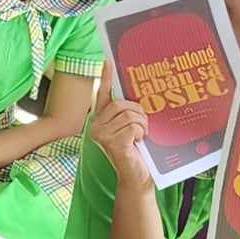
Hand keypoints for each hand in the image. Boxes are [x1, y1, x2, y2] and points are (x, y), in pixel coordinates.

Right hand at [89, 62, 151, 190]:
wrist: (138, 179)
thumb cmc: (136, 153)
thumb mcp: (130, 129)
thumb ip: (127, 114)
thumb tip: (137, 95)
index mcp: (100, 118)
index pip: (103, 93)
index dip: (105, 76)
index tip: (108, 60)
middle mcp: (95, 125)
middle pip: (121, 104)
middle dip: (138, 112)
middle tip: (144, 125)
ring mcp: (101, 134)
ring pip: (128, 115)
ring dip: (142, 124)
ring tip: (142, 135)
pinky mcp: (112, 143)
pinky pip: (132, 126)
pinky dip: (141, 132)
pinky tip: (139, 142)